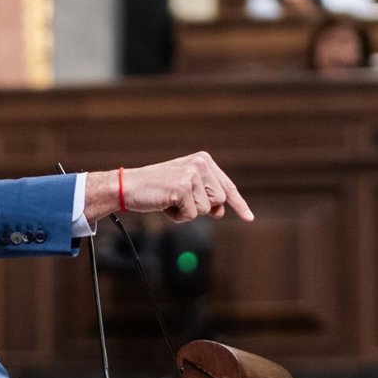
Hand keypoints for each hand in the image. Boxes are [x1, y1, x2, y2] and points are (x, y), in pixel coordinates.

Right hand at [84, 152, 253, 223]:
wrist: (129, 187)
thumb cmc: (156, 189)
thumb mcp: (185, 189)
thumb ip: (205, 197)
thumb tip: (221, 211)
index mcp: (203, 160)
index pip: (226, 186)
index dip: (239, 203)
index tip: (249, 217)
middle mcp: (200, 163)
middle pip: (219, 200)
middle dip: (201, 207)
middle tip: (179, 200)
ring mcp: (192, 175)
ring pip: (206, 210)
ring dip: (187, 212)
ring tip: (170, 200)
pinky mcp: (182, 188)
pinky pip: (191, 215)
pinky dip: (178, 216)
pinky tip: (165, 204)